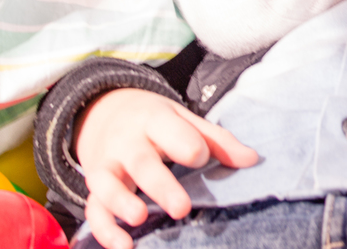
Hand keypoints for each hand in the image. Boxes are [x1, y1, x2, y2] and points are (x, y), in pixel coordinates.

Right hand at [75, 89, 258, 248]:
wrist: (104, 111)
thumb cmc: (156, 121)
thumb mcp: (185, 119)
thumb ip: (217, 140)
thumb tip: (252, 160)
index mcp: (154, 120)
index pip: (168, 128)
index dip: (185, 143)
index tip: (200, 157)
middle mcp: (127, 143)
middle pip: (140, 162)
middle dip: (160, 185)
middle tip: (181, 208)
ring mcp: (107, 165)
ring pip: (107, 185)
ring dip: (121, 203)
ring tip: (141, 218)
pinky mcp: (94, 187)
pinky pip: (93, 209)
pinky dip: (104, 229)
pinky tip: (123, 246)